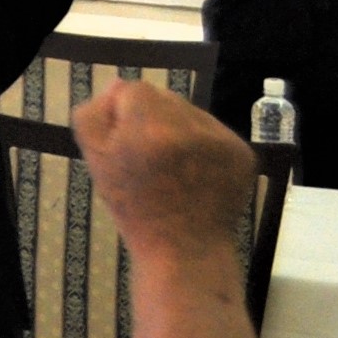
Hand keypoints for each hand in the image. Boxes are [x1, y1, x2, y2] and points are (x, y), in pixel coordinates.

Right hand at [70, 75, 256, 267]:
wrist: (185, 250)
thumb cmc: (134, 209)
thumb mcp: (95, 161)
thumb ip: (94, 115)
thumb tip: (116, 87)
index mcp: (151, 129)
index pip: (132, 90)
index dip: (120, 114)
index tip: (121, 144)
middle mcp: (192, 128)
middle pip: (163, 98)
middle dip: (151, 119)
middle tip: (146, 157)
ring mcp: (223, 140)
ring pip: (190, 112)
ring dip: (177, 129)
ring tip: (172, 166)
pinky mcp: (243, 153)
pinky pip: (214, 131)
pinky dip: (202, 145)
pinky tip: (194, 171)